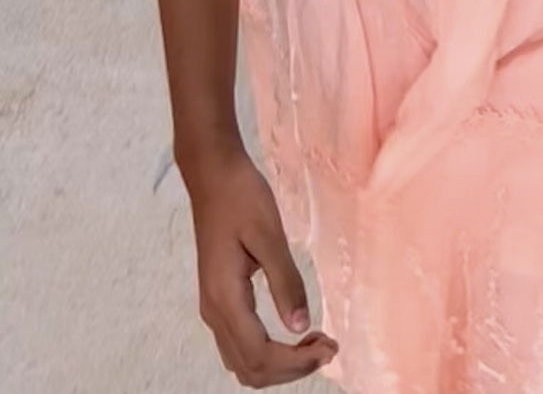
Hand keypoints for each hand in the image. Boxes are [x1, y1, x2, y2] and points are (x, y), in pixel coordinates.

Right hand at [185, 144, 336, 385]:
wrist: (212, 174)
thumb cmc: (241, 197)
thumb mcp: (269, 234)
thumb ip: (286, 281)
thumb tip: (301, 327)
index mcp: (225, 298)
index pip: (259, 355)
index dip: (296, 362)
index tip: (330, 346)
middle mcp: (214, 312)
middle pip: (250, 369)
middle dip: (291, 369)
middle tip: (327, 347)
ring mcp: (213, 307)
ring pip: (243, 362)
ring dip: (279, 364)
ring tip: (314, 342)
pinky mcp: (219, 299)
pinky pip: (240, 344)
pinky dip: (267, 351)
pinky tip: (292, 334)